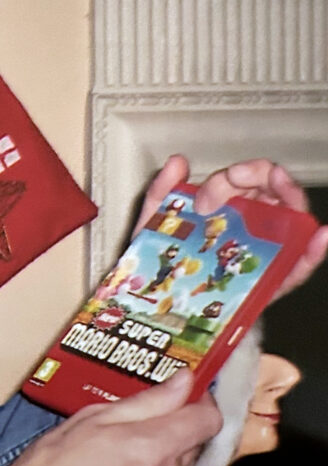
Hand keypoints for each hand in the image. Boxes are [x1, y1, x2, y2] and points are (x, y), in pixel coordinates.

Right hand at [0, 369, 221, 465]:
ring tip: (122, 456)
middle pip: (194, 446)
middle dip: (175, 431)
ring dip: (162, 460)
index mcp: (151, 447)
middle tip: (142, 423)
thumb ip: (147, 401)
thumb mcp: (92, 418)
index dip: (201, 403)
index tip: (188, 396)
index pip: (208, 420)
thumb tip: (182, 383)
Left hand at [137, 154, 327, 298]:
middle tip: (246, 177)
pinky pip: (298, 265)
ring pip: (291, 219)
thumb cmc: (162, 260)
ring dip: (294, 200)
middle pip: (272, 191)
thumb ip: (161, 190)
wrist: (160, 304)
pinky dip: (312, 251)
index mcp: (227, 207)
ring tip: (288, 189)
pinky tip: (319, 237)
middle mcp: (250, 224)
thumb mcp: (155, 223)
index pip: (243, 179)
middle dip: (264, 177)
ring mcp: (264, 250)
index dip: (233, 176)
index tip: (211, 190)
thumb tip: (176, 162)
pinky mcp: (271, 280)